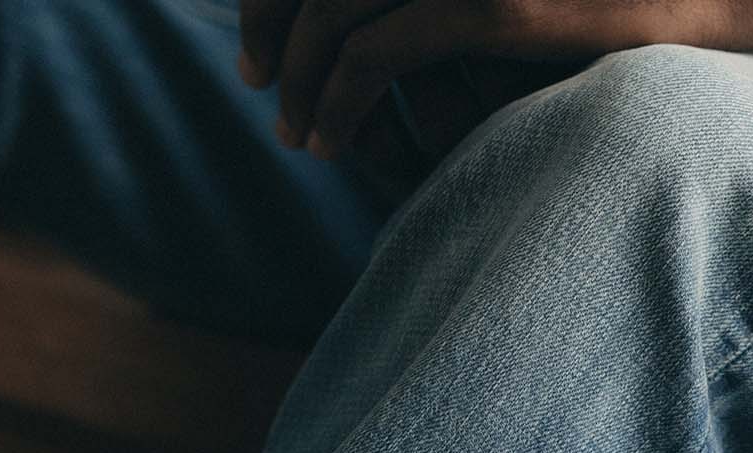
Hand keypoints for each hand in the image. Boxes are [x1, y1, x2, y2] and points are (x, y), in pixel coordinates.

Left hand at [238, 0, 752, 155]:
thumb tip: (390, 24)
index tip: (261, 37)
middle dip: (270, 28)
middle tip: (257, 82)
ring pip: (333, 14)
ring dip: (295, 78)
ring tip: (296, 130)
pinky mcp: (495, 3)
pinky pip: (377, 54)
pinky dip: (333, 102)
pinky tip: (325, 140)